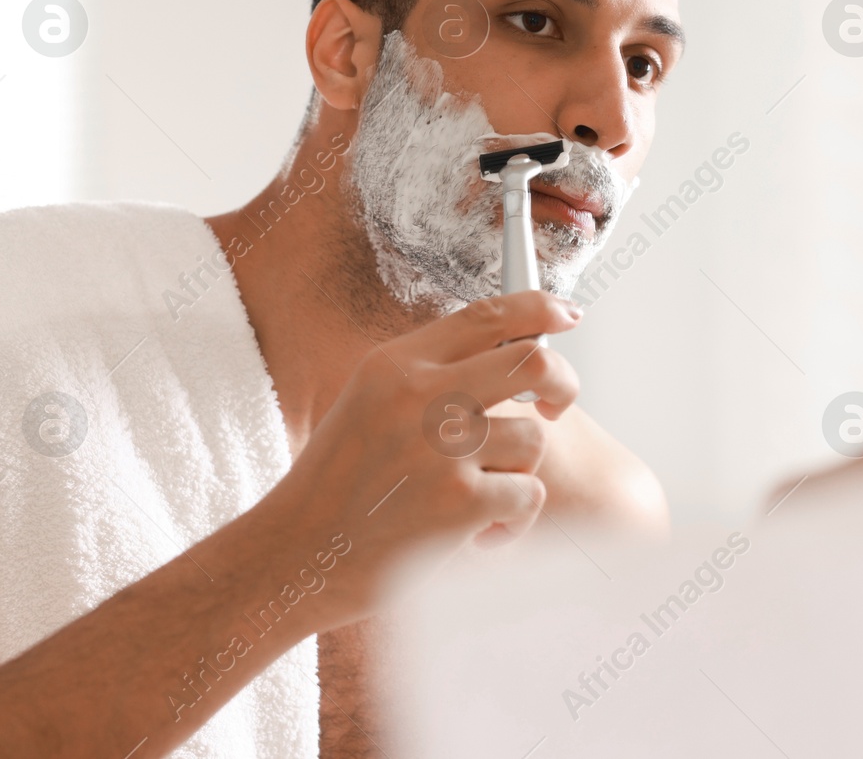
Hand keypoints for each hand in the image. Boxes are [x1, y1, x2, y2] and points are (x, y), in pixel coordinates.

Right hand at [259, 290, 582, 630]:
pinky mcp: (460, 501)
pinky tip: (475, 532)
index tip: (566, 314)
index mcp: (396, 364)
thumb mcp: (369, 402)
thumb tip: (514, 350)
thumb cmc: (340, 483)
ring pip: (533, 439)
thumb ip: (431, 373)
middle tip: (556, 405)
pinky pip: (528, 494)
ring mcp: (442, 448)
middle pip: (534, 361)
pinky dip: (511, 519)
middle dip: (562, 382)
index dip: (538, 307)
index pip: (487, 316)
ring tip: (478, 495)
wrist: (297, 554)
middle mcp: (420, 396)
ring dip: (517, 472)